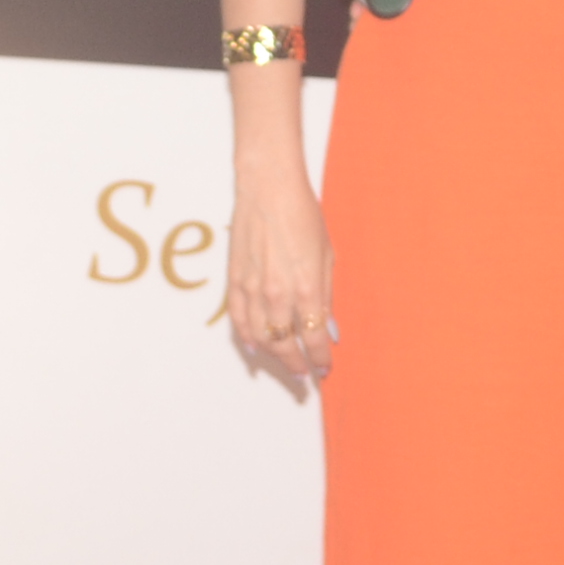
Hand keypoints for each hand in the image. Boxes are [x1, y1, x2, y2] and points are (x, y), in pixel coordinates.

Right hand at [226, 171, 336, 400]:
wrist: (268, 187)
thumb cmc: (303, 215)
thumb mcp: (327, 255)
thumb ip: (326, 295)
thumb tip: (328, 329)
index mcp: (306, 288)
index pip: (313, 339)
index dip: (319, 360)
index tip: (324, 370)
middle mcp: (278, 293)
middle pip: (285, 345)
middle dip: (296, 365)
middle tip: (304, 377)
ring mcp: (253, 288)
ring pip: (260, 337)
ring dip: (273, 356)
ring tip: (285, 363)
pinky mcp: (235, 279)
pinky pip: (238, 318)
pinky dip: (246, 336)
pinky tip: (255, 347)